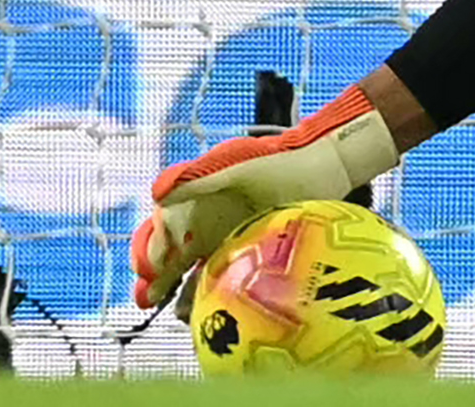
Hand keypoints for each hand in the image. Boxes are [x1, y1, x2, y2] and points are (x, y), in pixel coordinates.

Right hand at [129, 82, 406, 308]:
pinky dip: (209, 293)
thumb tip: (156, 194)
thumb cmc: (279, 160)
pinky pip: (220, 277)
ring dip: (180, 291)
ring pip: (192, 271)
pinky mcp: (248, 254)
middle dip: (155, 278)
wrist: (324, 166)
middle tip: (149, 299)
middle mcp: (205, 223)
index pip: (161, 230)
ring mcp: (226, 239)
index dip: (151, 249)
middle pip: (169, 256)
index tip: (152, 268)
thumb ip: (198, 180)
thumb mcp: (237, 167)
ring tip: (178, 313)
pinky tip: (206, 311)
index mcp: (195, 202)